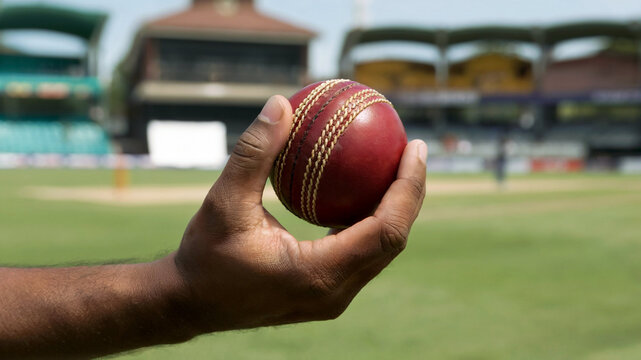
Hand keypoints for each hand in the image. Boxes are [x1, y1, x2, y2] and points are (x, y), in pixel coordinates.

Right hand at [172, 95, 426, 332]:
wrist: (190, 303)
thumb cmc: (204, 256)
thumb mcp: (223, 200)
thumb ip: (254, 153)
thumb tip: (281, 103)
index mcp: (319, 274)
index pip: (386, 229)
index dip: (408, 187)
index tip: (414, 147)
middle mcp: (335, 293)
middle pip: (393, 241)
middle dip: (410, 194)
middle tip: (412, 149)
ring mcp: (333, 298)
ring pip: (381, 250)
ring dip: (395, 209)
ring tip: (396, 166)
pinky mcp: (325, 294)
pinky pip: (361, 254)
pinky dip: (370, 222)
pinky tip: (362, 190)